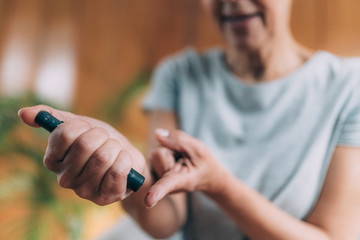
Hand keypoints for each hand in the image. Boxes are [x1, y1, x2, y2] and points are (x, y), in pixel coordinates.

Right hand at [18, 105, 145, 204]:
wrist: (127, 158)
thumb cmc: (101, 141)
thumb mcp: (80, 124)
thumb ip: (53, 117)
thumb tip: (24, 113)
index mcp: (52, 159)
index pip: (65, 133)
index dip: (83, 126)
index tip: (89, 129)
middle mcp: (64, 179)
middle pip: (86, 144)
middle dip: (102, 136)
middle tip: (105, 141)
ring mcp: (84, 191)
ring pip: (103, 157)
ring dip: (115, 148)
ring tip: (115, 152)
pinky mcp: (104, 198)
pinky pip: (117, 171)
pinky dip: (125, 160)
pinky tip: (123, 163)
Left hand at [145, 129, 226, 207]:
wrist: (207, 176)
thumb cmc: (205, 163)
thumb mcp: (198, 148)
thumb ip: (179, 139)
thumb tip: (157, 133)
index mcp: (181, 181)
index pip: (167, 184)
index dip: (158, 190)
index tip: (148, 201)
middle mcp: (165, 183)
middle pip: (158, 153)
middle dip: (170, 148)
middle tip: (184, 156)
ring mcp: (158, 179)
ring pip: (155, 152)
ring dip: (168, 149)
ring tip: (180, 159)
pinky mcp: (153, 173)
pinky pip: (154, 153)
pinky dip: (165, 151)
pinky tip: (174, 160)